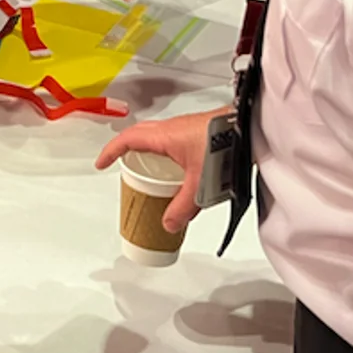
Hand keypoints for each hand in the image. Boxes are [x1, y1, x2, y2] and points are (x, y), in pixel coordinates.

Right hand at [96, 108, 226, 231]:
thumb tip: (167, 224)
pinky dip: (164, 152)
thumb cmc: (225, 147)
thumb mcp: (200, 184)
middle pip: (139, 134)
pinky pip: (171, 139)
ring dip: (147, 150)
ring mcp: (185, 127)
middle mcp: (172, 128)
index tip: (101, 164)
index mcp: (164, 137)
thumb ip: (183, 207)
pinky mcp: (198, 131)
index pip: (128, 140)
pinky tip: (176, 170)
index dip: (111, 151)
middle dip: (126, 149)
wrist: (251, 129)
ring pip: (156, 136)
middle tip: (121, 166)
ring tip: (149, 172)